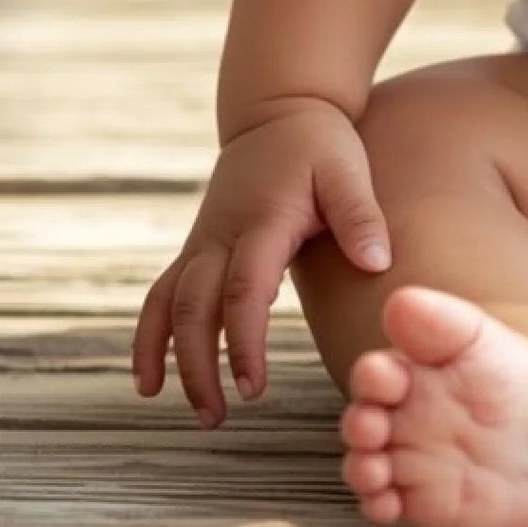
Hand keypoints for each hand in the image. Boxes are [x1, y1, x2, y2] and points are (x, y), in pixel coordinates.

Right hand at [132, 97, 391, 427]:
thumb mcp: (347, 168)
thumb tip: (377, 262)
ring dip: (170, 359)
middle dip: (200, 366)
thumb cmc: (319, 142)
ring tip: (193, 412)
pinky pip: (162, 295)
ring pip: (168, 307)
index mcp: (261, 221)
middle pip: (195, 309)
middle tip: (220, 416)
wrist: (278, 110)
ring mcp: (202, 241)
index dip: (244, 341)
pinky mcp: (197, 246)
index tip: (253, 386)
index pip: (243, 290)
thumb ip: (361, 215)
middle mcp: (220, 235)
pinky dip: (151, 337)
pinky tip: (150, 379)